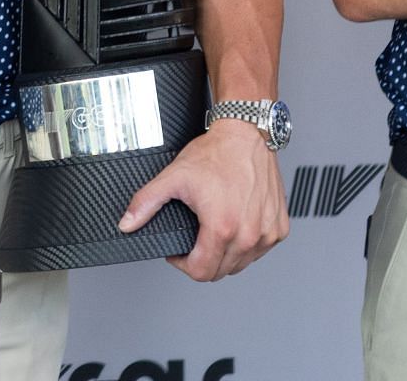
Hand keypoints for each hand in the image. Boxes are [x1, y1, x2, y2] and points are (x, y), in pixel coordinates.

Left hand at [118, 119, 288, 280]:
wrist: (246, 135)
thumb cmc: (217, 154)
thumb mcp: (173, 177)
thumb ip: (146, 203)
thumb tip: (127, 223)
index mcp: (223, 227)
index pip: (201, 272)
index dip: (182, 264)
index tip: (178, 251)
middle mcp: (249, 234)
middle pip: (221, 271)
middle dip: (202, 260)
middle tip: (192, 238)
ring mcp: (268, 233)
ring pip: (242, 264)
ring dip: (224, 254)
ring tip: (212, 229)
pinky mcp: (279, 228)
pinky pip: (260, 250)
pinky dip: (246, 245)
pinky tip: (234, 225)